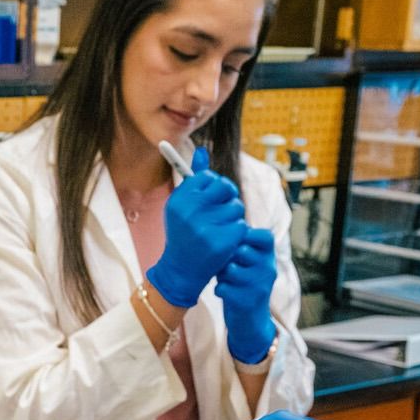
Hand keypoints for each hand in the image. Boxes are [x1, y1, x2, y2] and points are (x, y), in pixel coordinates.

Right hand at [146, 147, 246, 308]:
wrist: (180, 269)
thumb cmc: (183, 233)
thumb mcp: (183, 205)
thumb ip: (194, 178)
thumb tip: (202, 150)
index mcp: (179, 200)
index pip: (207, 176)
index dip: (213, 186)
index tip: (211, 197)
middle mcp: (190, 211)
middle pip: (225, 187)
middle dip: (227, 196)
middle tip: (221, 209)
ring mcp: (206, 227)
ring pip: (236, 207)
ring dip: (232, 217)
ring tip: (219, 228)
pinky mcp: (222, 242)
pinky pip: (241, 225)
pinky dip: (236, 233)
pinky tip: (225, 240)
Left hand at [216, 226, 278, 364]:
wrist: (250, 318)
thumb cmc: (243, 280)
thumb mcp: (246, 259)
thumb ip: (239, 243)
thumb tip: (221, 222)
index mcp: (269, 254)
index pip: (261, 235)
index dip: (243, 238)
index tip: (236, 248)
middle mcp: (269, 268)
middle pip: (240, 250)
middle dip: (227, 257)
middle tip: (226, 266)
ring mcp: (260, 285)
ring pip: (230, 269)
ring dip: (221, 274)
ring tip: (225, 278)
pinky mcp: (247, 301)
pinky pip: (223, 287)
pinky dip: (219, 289)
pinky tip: (223, 292)